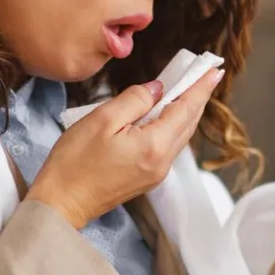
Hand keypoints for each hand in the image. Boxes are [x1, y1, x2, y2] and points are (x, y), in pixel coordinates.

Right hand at [27, 68, 223, 228]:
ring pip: (179, 136)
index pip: (186, 109)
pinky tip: (166, 116)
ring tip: (188, 90)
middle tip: (206, 75)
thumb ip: (135, 100)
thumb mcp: (102, 119)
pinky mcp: (146, 179)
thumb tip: (158, 89)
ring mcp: (156, 173)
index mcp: (154, 145)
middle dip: (197, 98)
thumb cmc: (75, 162)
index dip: (200, 88)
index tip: (214, 70)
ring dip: (185, 112)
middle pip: (187, 124)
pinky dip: (172, 127)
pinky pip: (168, 147)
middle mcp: (162, 162)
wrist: (61, 203)